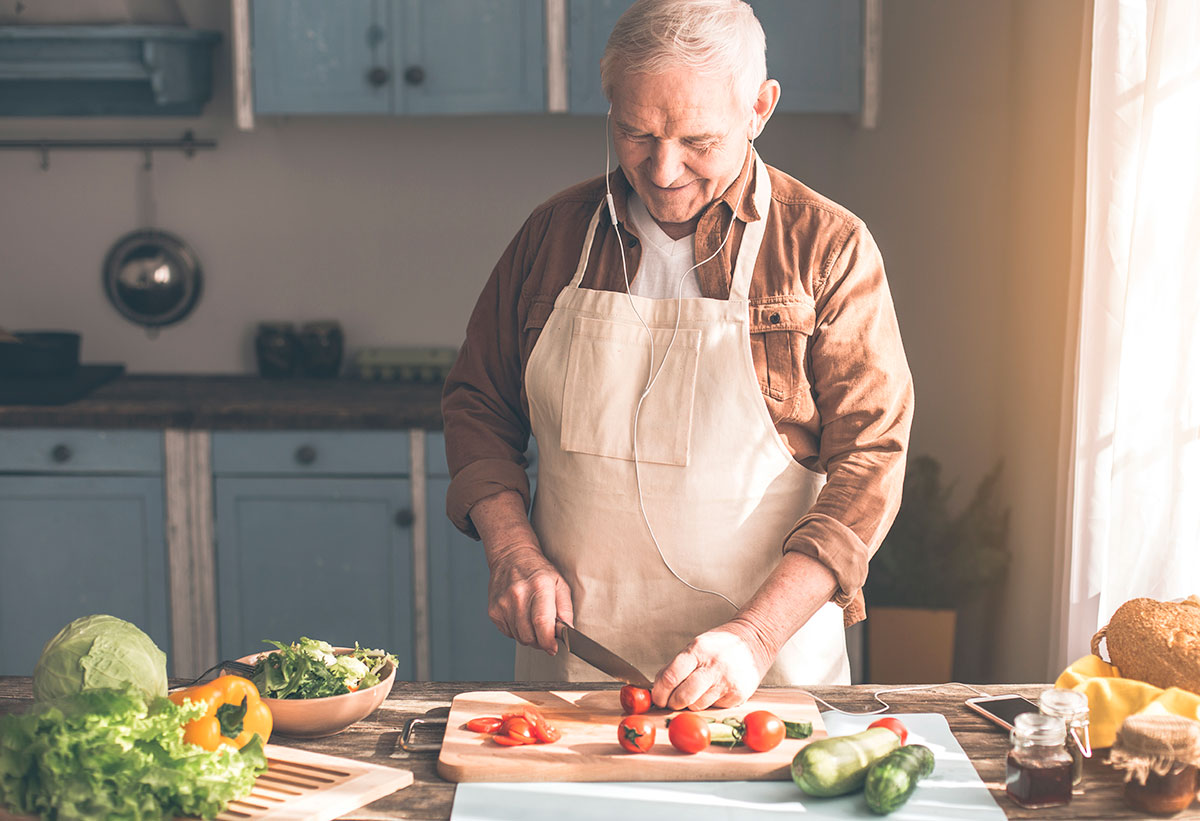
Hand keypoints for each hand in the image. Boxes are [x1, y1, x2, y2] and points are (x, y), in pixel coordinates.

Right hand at [470, 490, 573, 655]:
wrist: (511, 556)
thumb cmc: (538, 570)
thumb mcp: (560, 583)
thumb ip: (566, 608)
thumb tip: (567, 631)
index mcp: (539, 586)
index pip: (542, 623)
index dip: (548, 641)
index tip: (553, 648)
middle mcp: (518, 595)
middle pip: (529, 635)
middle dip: (540, 641)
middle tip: (545, 634)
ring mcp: (503, 603)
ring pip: (519, 637)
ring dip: (529, 636)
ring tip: (533, 621)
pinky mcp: (493, 611)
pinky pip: (508, 633)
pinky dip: (517, 631)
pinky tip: (521, 616)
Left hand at [651, 620, 773, 710]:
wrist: (755, 640)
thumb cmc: (721, 645)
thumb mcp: (696, 646)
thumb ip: (677, 666)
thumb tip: (658, 687)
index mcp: (698, 650)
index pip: (670, 677)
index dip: (660, 692)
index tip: (657, 698)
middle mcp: (713, 665)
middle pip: (683, 696)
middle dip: (673, 703)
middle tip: (672, 702)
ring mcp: (727, 681)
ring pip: (697, 705)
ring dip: (692, 703)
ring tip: (698, 691)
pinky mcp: (738, 694)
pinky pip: (715, 707)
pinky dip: (710, 703)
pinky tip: (715, 690)